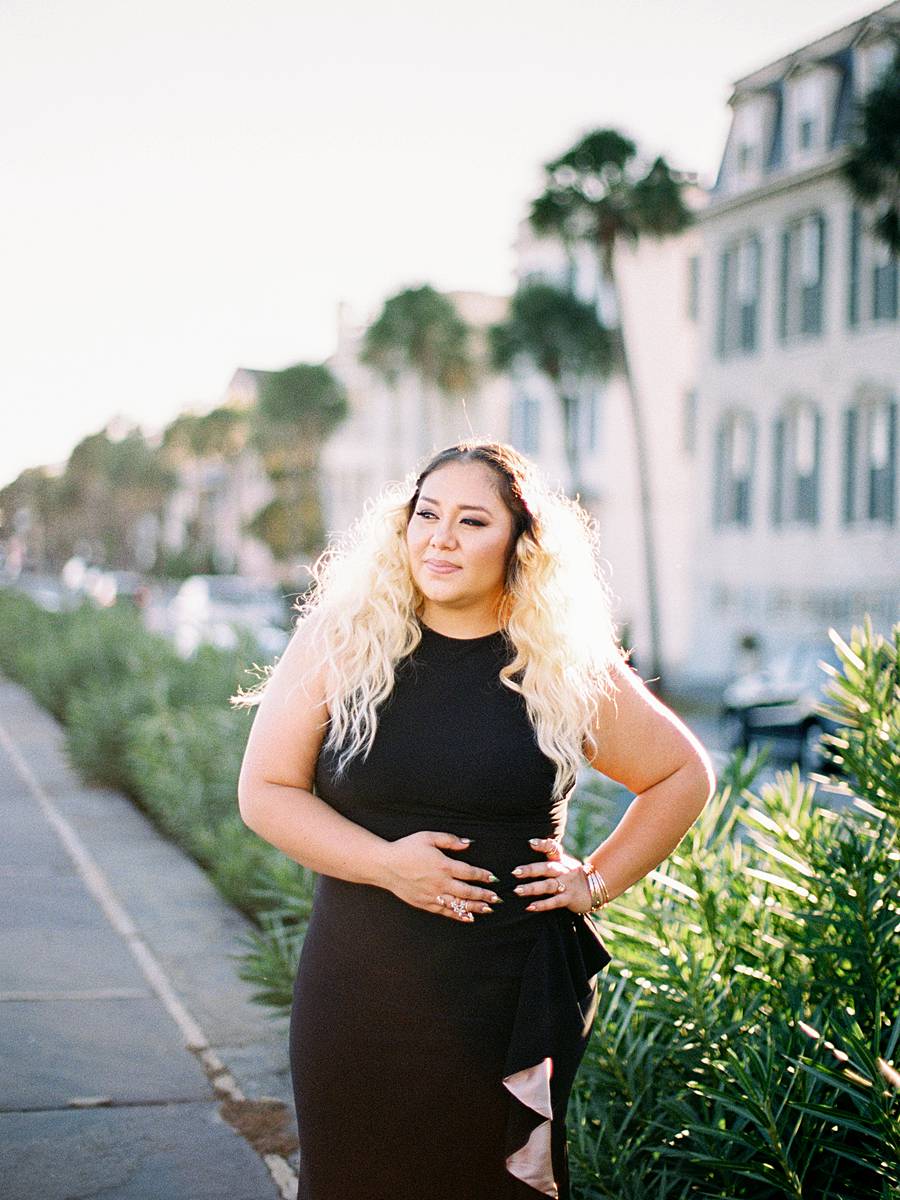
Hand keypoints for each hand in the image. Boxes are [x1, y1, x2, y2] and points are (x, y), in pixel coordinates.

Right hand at [380, 830, 500, 922]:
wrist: (385, 865)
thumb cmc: (406, 848)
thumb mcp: (428, 837)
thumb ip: (450, 840)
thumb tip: (468, 844)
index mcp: (444, 865)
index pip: (470, 872)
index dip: (483, 876)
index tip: (494, 878)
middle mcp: (441, 882)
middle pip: (468, 892)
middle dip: (485, 895)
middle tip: (497, 898)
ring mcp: (433, 895)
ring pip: (459, 904)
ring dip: (475, 907)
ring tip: (488, 909)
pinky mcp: (425, 903)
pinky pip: (445, 911)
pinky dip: (458, 915)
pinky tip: (468, 917)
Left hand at [511, 836, 592, 914]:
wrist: (595, 889)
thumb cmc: (572, 875)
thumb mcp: (564, 863)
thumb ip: (550, 857)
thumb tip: (530, 845)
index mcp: (562, 860)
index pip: (553, 849)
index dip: (543, 845)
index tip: (531, 843)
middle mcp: (564, 871)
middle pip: (547, 868)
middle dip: (531, 870)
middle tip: (515, 872)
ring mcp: (567, 885)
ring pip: (548, 886)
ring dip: (532, 888)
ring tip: (517, 890)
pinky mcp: (569, 898)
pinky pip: (554, 902)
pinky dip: (542, 905)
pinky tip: (530, 906)